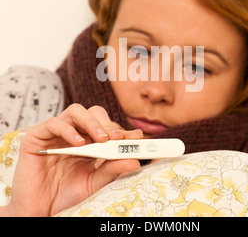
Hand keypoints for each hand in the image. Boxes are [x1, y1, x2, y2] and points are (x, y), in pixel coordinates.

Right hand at [4, 104, 142, 216]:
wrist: (40, 211)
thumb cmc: (66, 195)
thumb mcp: (94, 182)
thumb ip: (111, 170)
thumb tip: (134, 161)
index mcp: (88, 142)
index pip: (106, 127)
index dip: (121, 129)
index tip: (136, 136)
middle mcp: (73, 133)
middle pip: (93, 113)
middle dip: (107, 123)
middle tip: (116, 138)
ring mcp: (56, 133)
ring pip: (76, 111)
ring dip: (91, 122)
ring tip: (101, 139)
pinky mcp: (37, 136)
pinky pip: (54, 123)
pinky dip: (68, 130)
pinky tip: (78, 144)